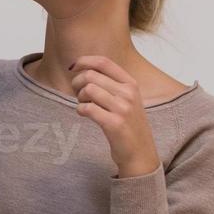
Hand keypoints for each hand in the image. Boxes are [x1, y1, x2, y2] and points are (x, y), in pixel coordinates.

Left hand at [69, 56, 159, 177]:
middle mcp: (128, 93)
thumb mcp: (127, 99)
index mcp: (131, 83)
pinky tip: (84, 114)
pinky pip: (87, 108)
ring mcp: (123, 108)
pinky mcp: (114, 124)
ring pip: (88, 90)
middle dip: (77, 83)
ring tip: (84, 105)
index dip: (84, 61)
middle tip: (79, 95)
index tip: (73, 67)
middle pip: (91, 75)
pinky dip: (80, 110)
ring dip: (80, 98)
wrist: (141, 153)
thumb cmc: (129, 125)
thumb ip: (110, 83)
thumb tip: (82, 69)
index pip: (104, 62)